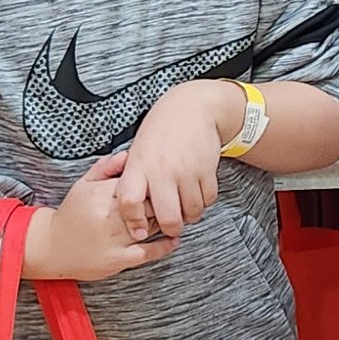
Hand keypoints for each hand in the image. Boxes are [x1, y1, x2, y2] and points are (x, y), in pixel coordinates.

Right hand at [25, 163, 180, 281]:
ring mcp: (115, 240)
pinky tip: (173, 239)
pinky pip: (149, 252)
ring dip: (168, 221)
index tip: (163, 181)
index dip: (155, 182)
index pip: (139, 183)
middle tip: (176, 198)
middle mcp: (110, 217)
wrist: (52, 247)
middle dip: (164, 201)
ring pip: (152, 227)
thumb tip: (130, 154)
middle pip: (149, 204)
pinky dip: (165, 245)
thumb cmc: (72, 213)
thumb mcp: (83, 184)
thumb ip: (106, 167)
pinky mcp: (119, 259)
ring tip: (178, 216)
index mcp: (102, 194)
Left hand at [111, 79, 234, 242]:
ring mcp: (187, 171)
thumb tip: (133, 213)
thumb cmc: (161, 131)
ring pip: (192, 212)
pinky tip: (196, 193)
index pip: (130, 202)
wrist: (193, 108)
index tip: (139, 231)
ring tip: (184, 207)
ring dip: (190, 216)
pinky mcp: (208, 170)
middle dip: (171, 229)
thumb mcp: (138, 151)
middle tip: (170, 226)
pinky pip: (208, 200)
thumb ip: (134, 180)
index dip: (134, 222)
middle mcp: (163, 171)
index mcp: (139, 166)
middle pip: (168, 218)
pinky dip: (204, 202)